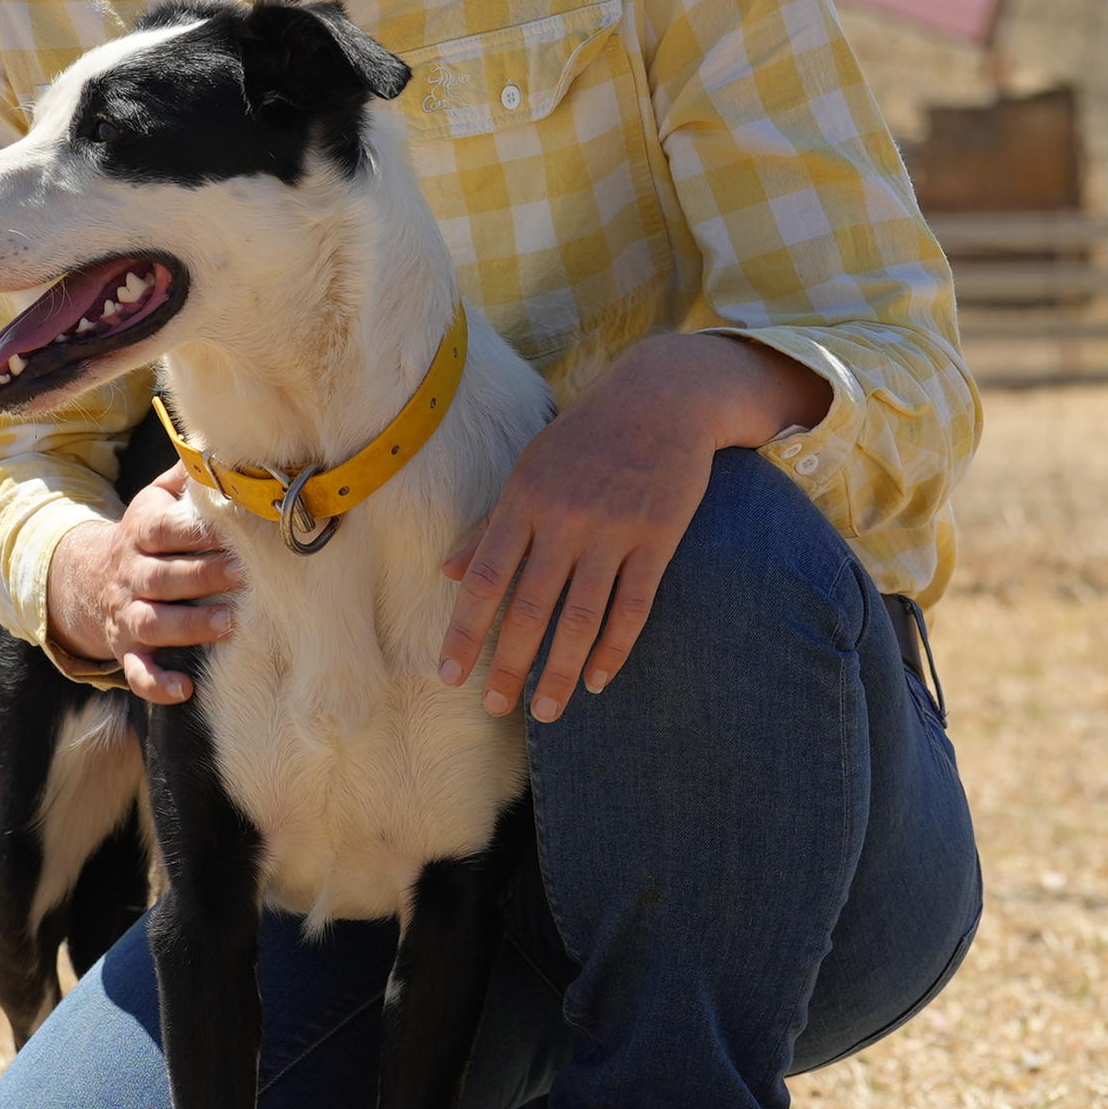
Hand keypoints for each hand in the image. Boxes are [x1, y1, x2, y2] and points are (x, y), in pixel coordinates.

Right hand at [46, 462, 238, 704]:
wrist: (86, 578)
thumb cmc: (142, 537)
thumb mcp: (153, 500)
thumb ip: (185, 475)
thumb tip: (220, 441)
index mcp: (141, 533)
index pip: (167, 532)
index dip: (200, 532)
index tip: (239, 531)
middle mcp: (132, 575)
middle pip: (166, 576)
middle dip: (207, 577)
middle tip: (250, 577)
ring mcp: (127, 614)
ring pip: (153, 622)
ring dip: (190, 626)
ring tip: (229, 626)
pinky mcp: (126, 648)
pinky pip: (136, 672)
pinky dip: (157, 683)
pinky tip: (185, 690)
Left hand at [439, 333, 825, 722]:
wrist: (661, 397)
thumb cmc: (585, 438)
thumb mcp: (529, 470)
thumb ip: (490, 525)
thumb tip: (446, 573)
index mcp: (524, 501)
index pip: (484, 579)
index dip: (465, 631)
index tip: (448, 676)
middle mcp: (564, 518)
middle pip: (530, 607)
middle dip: (510, 665)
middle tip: (496, 710)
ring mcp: (613, 530)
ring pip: (582, 616)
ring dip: (561, 670)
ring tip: (548, 711)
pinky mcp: (658, 538)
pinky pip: (633, 606)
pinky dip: (615, 648)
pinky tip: (598, 679)